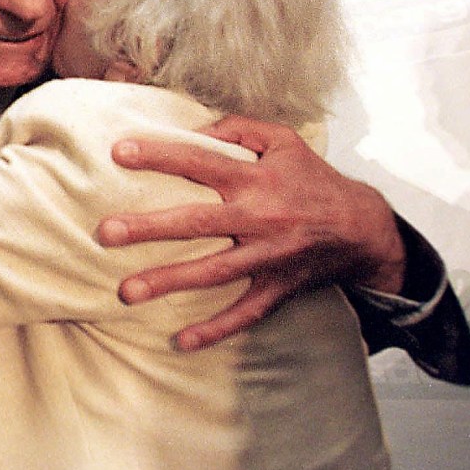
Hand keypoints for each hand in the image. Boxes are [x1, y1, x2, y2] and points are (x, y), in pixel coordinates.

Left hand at [98, 114, 405, 350]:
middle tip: (105, 233)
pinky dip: (215, 330)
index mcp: (256, 179)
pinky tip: (180, 341)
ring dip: (169, 282)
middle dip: (149, 228)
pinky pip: (244, 314)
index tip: (118, 153)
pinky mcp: (276, 289)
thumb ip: (237, 128)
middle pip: (197, 223)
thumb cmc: (312, 179)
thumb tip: (192, 131)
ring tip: (126, 291)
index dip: (160, 155)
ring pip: (213, 272)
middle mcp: (258, 218)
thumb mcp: (282, 140)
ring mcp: (267, 258)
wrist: (364, 229)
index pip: (200, 162)